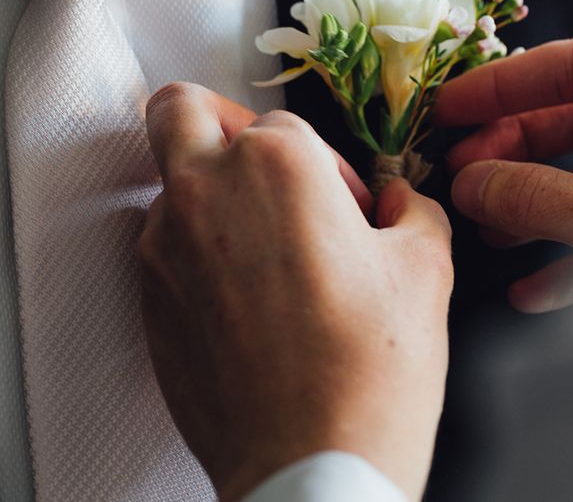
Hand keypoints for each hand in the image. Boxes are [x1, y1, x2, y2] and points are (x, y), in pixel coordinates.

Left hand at [138, 83, 452, 501]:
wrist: (312, 462)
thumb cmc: (371, 366)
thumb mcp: (424, 264)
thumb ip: (412, 207)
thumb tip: (399, 200)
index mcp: (278, 164)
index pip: (288, 124)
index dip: (328, 164)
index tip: (349, 207)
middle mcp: (207, 191)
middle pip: (180, 110)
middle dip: (217, 118)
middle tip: (260, 162)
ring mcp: (165, 246)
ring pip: (173, 182)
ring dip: (216, 195)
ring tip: (269, 250)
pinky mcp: (148, 299)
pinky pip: (165, 244)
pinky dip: (198, 249)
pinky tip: (248, 296)